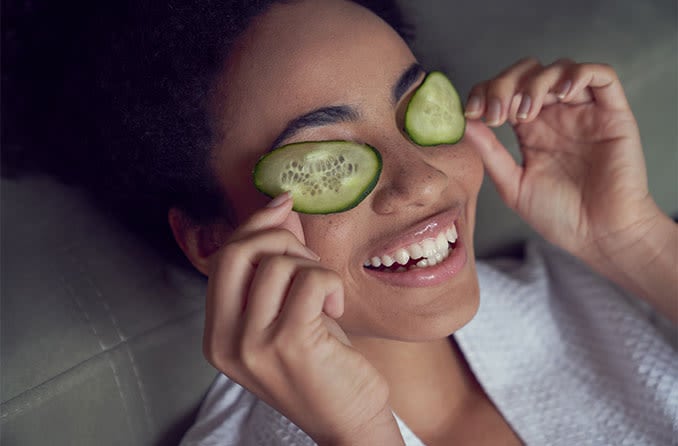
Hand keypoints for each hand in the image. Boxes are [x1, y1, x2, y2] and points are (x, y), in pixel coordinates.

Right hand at [202, 193, 402, 444]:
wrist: (347, 421)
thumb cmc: (321, 365)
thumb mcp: (289, 312)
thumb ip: (277, 263)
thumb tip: (279, 208)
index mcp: (218, 334)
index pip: (221, 258)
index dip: (252, 225)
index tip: (282, 206)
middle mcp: (226, 342)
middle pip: (236, 253)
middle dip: (279, 238)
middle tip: (310, 259)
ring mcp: (253, 345)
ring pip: (277, 263)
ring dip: (312, 266)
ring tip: (326, 295)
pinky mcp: (290, 344)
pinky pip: (310, 280)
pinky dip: (330, 283)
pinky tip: (336, 308)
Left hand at [465, 58, 660, 261]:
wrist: (599, 237)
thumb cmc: (559, 216)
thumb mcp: (512, 184)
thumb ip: (489, 152)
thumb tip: (463, 123)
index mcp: (530, 129)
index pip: (504, 91)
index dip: (485, 91)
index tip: (473, 113)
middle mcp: (556, 115)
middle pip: (527, 72)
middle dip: (505, 84)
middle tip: (497, 115)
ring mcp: (584, 112)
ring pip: (559, 68)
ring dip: (535, 82)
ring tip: (525, 114)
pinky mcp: (613, 114)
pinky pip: (601, 76)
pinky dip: (578, 75)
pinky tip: (561, 95)